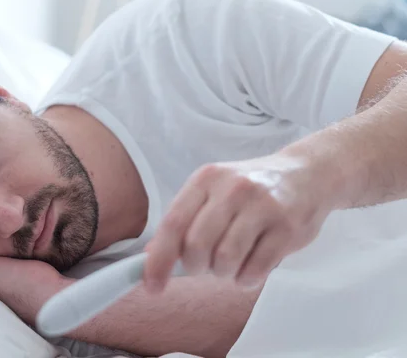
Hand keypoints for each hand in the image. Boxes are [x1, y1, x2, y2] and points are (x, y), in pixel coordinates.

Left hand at [143, 153, 335, 291]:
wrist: (307, 173)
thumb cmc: (251, 189)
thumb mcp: (213, 191)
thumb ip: (184, 219)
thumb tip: (151, 254)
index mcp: (206, 178)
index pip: (173, 223)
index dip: (158, 260)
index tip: (151, 285)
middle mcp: (232, 189)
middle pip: (197, 245)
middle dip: (195, 267)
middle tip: (205, 265)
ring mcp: (262, 206)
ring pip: (225, 259)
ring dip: (223, 273)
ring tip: (230, 264)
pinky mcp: (287, 227)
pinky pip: (256, 269)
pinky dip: (246, 279)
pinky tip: (249, 269)